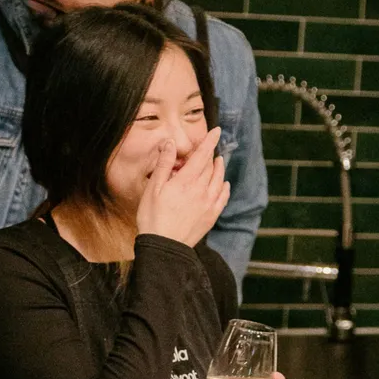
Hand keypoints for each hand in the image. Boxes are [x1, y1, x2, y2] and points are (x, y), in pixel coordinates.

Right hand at [137, 127, 230, 247]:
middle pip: (211, 167)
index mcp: (186, 181)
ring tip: (219, 162)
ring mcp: (208, 204)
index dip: (210, 141)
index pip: (202, 155)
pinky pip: (223, 197)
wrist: (164, 247)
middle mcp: (201, 190)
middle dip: (210, 155)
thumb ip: (164, 165)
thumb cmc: (153, 217)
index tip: (217, 131)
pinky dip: (225, 188)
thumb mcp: (153, 188)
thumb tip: (170, 144)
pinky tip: (225, 185)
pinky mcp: (211, 216)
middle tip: (207, 149)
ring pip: (219, 180)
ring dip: (220, 169)